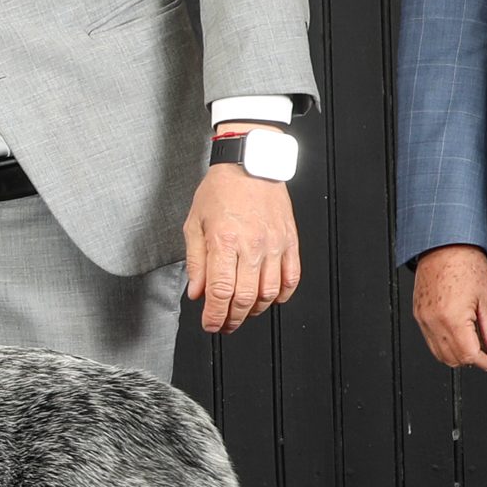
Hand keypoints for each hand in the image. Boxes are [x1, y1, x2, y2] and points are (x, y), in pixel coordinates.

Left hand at [183, 126, 300, 333]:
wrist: (250, 162)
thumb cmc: (221, 189)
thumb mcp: (194, 224)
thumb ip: (195, 262)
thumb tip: (197, 293)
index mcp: (224, 242)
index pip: (220, 293)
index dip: (214, 316)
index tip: (209, 325)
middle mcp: (252, 245)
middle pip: (245, 299)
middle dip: (232, 319)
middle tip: (223, 324)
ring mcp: (274, 244)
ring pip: (269, 293)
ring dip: (255, 311)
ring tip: (243, 313)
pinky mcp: (290, 240)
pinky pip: (292, 277)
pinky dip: (282, 294)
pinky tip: (270, 299)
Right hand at [412, 244, 486, 370]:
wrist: (444, 247)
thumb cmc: (466, 266)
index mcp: (452, 319)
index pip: (470, 356)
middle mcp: (433, 323)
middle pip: (454, 360)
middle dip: (474, 361)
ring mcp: (423, 321)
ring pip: (440, 355)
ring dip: (459, 356)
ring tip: (477, 344)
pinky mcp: (418, 317)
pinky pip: (431, 343)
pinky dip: (446, 346)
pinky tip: (461, 335)